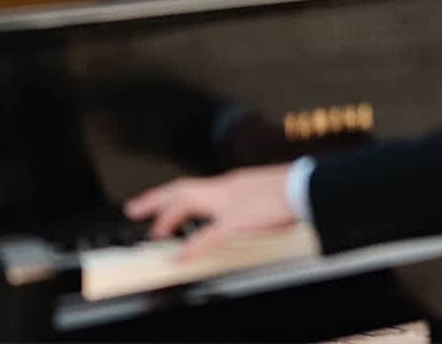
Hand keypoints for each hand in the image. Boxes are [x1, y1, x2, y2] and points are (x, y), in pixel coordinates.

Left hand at [124, 165, 296, 261]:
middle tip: (135, 209)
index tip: (160, 202)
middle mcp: (225, 188)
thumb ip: (249, 197)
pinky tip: (180, 257)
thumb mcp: (265, 190)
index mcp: (232, 184)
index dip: (173, 194)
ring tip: (153, 230)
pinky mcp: (238, 220)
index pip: (195, 187)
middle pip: (181, 189)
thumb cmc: (293, 190)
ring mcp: (229, 202)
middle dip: (156, 199)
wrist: (306, 186)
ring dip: (166, 216)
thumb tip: (246, 208)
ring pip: (186, 203)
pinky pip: (208, 235)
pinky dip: (191, 246)